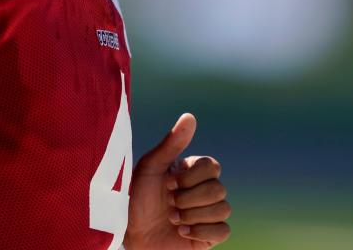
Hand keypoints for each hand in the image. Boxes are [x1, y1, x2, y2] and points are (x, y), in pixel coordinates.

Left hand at [123, 113, 230, 248]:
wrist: (128, 235)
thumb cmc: (134, 199)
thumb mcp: (150, 168)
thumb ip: (171, 144)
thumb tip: (190, 116)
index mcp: (191, 173)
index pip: (212, 166)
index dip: (192, 177)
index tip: (168, 183)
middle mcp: (202, 191)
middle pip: (219, 189)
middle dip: (189, 199)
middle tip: (169, 204)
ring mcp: (207, 214)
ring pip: (223, 209)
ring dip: (192, 216)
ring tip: (172, 219)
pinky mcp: (209, 236)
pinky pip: (224, 231)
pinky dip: (202, 231)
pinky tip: (181, 233)